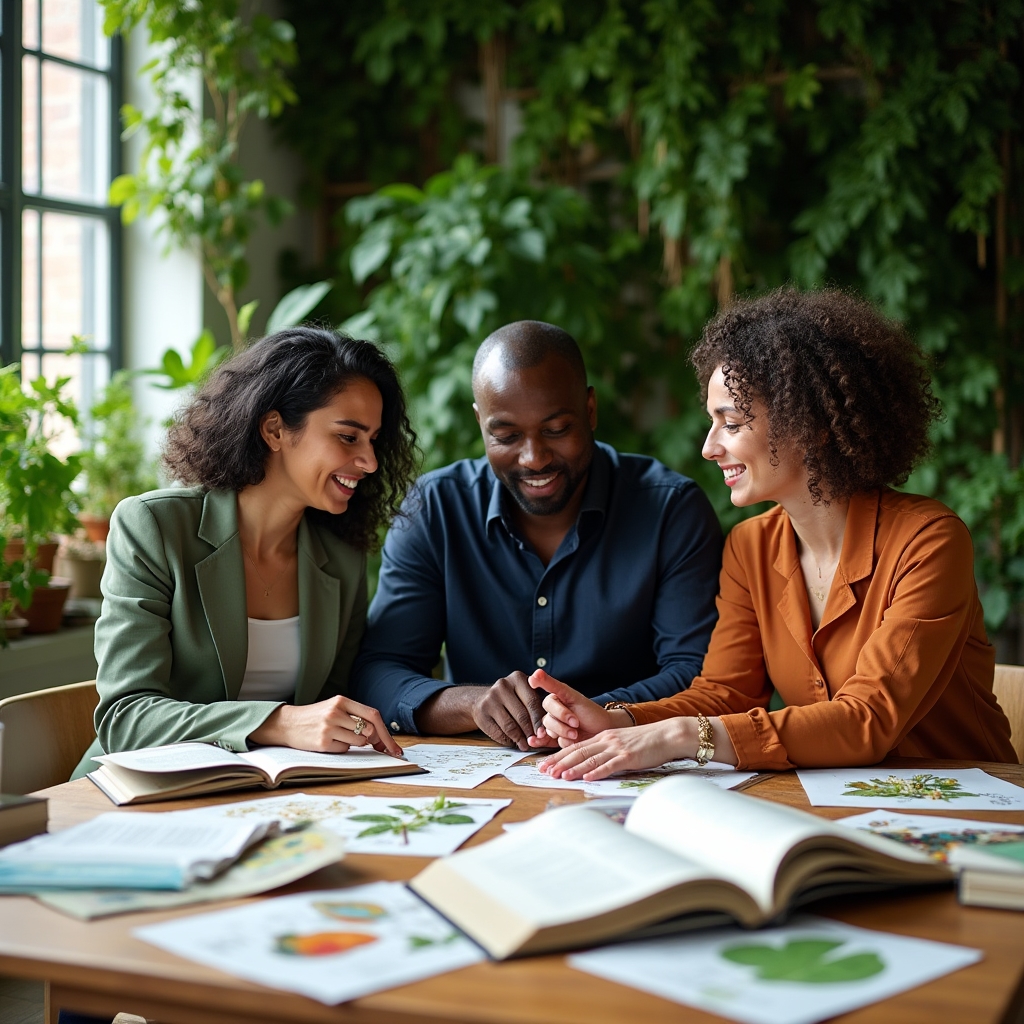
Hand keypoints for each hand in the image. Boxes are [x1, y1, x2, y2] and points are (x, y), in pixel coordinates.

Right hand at [249, 696, 403, 757]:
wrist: (287, 724)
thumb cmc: (315, 717)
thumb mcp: (335, 709)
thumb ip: (355, 716)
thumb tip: (379, 735)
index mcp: (342, 700)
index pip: (373, 715)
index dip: (386, 732)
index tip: (394, 748)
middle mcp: (336, 712)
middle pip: (369, 730)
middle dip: (374, 741)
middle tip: (372, 745)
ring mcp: (329, 727)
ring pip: (359, 741)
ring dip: (355, 744)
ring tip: (340, 737)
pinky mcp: (323, 742)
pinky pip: (344, 750)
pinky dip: (342, 749)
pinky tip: (329, 743)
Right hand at [472, 671, 545, 751]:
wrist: (482, 699)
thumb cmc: (512, 699)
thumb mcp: (525, 693)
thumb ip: (538, 704)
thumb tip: (547, 729)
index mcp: (518, 678)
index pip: (532, 702)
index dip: (538, 720)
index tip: (543, 734)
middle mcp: (503, 685)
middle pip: (521, 715)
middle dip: (530, 732)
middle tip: (535, 742)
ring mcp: (490, 698)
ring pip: (509, 725)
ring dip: (519, 739)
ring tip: (525, 745)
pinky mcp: (481, 711)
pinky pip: (498, 731)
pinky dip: (507, 740)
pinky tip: (513, 742)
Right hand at [526, 669, 618, 747]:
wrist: (602, 731)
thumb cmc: (590, 712)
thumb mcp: (572, 696)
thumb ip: (552, 684)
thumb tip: (534, 672)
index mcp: (555, 700)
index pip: (547, 704)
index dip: (560, 712)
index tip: (572, 717)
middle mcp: (552, 714)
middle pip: (547, 720)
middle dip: (563, 724)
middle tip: (577, 724)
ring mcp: (554, 728)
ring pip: (549, 733)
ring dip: (564, 734)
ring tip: (576, 733)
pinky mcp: (556, 741)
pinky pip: (550, 743)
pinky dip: (556, 742)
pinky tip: (550, 741)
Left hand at [538, 719, 689, 781]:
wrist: (668, 734)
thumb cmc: (646, 742)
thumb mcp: (621, 743)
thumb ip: (606, 751)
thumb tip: (591, 765)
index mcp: (603, 737)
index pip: (575, 747)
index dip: (558, 756)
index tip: (544, 765)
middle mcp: (607, 741)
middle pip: (578, 752)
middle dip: (559, 762)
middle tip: (543, 772)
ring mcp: (617, 748)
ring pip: (590, 759)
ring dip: (573, 768)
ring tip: (559, 776)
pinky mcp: (629, 756)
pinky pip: (610, 765)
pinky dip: (597, 772)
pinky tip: (587, 777)